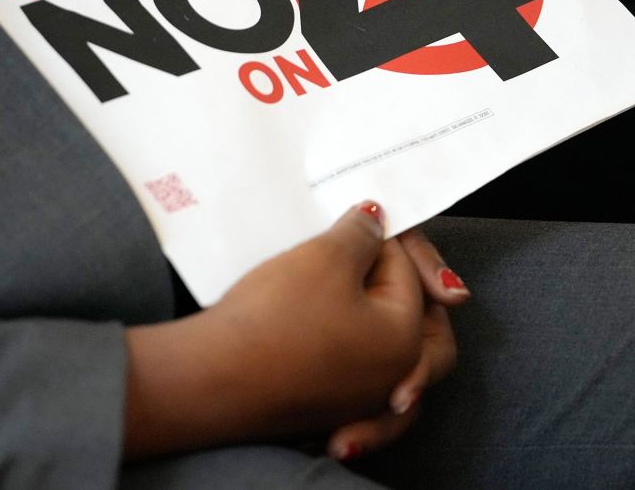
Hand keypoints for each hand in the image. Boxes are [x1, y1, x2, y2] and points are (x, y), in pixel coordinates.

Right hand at [122, 203, 460, 459]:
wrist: (212, 379)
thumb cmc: (274, 318)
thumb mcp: (325, 257)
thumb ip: (361, 232)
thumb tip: (376, 219)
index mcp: (407, 341)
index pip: (406, 272)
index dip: (376, 238)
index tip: (347, 222)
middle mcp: (395, 379)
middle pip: (422, 325)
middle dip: (405, 287)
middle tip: (373, 260)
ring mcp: (361, 404)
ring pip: (397, 361)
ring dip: (387, 330)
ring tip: (363, 302)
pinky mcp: (327, 414)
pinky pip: (361, 390)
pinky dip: (358, 369)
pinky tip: (341, 351)